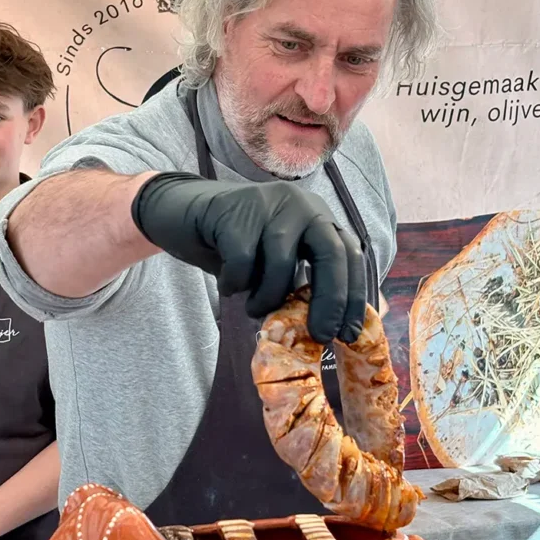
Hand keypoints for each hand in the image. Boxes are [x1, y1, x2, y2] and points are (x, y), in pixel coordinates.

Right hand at [132, 172, 365, 341]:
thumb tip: (336, 327)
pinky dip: (235, 282)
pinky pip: (243, 261)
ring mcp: (268, 204)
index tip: (350, 334)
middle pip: (329, 254)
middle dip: (329, 300)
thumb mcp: (278, 262)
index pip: (350, 255)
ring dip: (267, 297)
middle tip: (320, 335)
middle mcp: (301, 205)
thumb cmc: (237, 246)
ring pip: (281, 262)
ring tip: (253, 309)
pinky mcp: (235, 211)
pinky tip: (228, 284)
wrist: (185, 215)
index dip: (354, 296)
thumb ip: (305, 283)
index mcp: (317, 217)